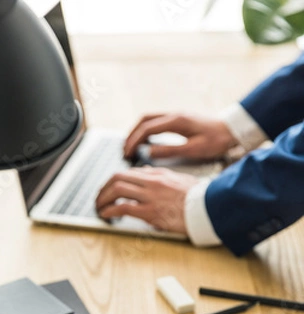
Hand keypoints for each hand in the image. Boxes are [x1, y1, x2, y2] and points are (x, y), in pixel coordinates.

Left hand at [96, 167, 198, 233]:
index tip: (108, 189)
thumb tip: (146, 172)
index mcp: (158, 175)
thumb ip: (160, 176)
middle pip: (117, 178)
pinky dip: (110, 210)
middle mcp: (152, 182)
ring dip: (103, 199)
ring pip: (117, 190)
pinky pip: (123, 208)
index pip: (128, 173)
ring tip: (99, 207)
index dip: (113, 180)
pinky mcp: (151, 212)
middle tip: (99, 198)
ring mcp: (150, 196)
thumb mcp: (179, 180)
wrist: (209, 207)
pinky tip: (106, 215)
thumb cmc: (198, 197)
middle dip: (103, 188)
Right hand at [123, 113, 237, 160]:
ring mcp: (177, 116)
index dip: (134, 141)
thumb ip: (170, 151)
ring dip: (138, 131)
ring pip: (149, 119)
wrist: (233, 130)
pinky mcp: (180, 120)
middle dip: (131, 135)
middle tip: (125, 149)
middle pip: (144, 120)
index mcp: (176, 121)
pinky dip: (147, 130)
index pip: (146, 129)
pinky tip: (147, 141)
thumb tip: (149, 153)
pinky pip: (157, 122)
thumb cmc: (217, 141)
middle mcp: (174, 115)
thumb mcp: (193, 150)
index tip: (127, 153)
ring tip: (132, 146)